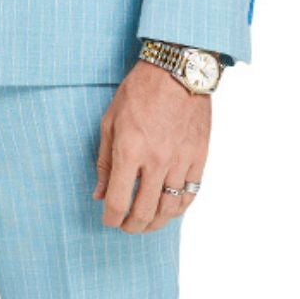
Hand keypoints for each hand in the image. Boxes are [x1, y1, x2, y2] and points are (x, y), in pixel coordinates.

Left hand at [93, 59, 210, 232]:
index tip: (108, 220)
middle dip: (131, 226)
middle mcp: (157, 161)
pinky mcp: (199, 157)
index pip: (119, 201)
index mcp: (130, 151)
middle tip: (126, 226)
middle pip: (144, 211)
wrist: (177, 72)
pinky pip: (191, 192)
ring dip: (156, 223)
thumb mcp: (110, 122)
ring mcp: (181, 160)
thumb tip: (100, 194)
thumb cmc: (139, 92)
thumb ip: (105, 162)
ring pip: (170, 208)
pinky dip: (180, 207)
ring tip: (147, 224)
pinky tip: (170, 209)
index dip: (111, 218)